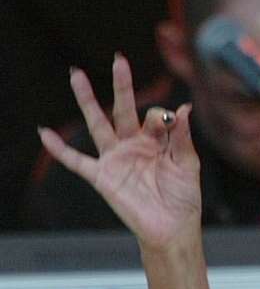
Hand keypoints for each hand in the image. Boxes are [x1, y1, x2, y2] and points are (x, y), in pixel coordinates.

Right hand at [37, 54, 202, 249]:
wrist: (172, 228)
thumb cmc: (182, 199)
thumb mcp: (187, 165)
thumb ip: (182, 138)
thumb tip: (183, 108)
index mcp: (157, 142)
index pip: (156, 117)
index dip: (163, 117)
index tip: (171, 122)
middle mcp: (133, 145)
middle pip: (124, 110)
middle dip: (121, 86)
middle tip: (119, 60)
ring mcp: (116, 159)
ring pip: (98, 124)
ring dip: (88, 101)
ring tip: (77, 76)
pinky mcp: (102, 177)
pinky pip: (77, 161)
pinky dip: (59, 149)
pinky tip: (45, 134)